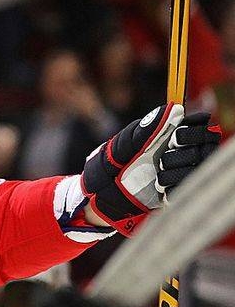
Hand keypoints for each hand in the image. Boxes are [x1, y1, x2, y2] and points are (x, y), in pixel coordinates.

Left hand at [82, 104, 219, 234]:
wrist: (100, 196)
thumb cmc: (110, 165)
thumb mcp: (124, 145)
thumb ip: (146, 129)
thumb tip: (173, 109)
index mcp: (168, 134)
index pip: (199, 124)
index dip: (193, 128)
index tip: (177, 136)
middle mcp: (180, 151)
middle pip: (205, 144)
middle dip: (185, 149)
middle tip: (166, 155)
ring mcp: (181, 171)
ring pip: (199, 165)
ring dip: (176, 169)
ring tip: (158, 173)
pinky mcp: (178, 191)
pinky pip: (190, 185)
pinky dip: (174, 186)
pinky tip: (160, 187)